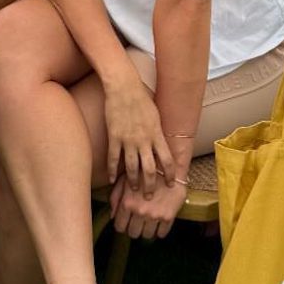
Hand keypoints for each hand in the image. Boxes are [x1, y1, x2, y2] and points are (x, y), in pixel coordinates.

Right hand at [103, 68, 175, 194]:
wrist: (124, 87)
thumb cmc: (142, 98)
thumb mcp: (156, 116)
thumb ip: (158, 132)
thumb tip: (162, 144)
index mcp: (157, 134)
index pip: (166, 160)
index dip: (169, 174)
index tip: (170, 184)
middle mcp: (144, 140)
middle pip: (149, 169)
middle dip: (150, 185)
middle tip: (150, 196)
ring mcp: (128, 139)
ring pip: (132, 167)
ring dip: (133, 182)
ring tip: (133, 191)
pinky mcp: (114, 137)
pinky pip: (114, 158)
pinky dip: (113, 171)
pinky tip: (113, 180)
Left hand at [110, 172, 187, 239]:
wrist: (168, 167)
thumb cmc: (144, 172)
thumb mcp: (125, 180)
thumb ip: (115, 197)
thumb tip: (112, 216)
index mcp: (127, 203)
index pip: (120, 227)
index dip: (122, 226)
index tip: (126, 223)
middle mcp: (140, 212)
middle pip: (133, 233)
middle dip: (134, 229)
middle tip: (137, 223)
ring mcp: (155, 215)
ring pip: (147, 236)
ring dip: (146, 231)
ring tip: (148, 223)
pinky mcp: (168, 216)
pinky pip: (162, 233)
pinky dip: (159, 231)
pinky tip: (159, 224)